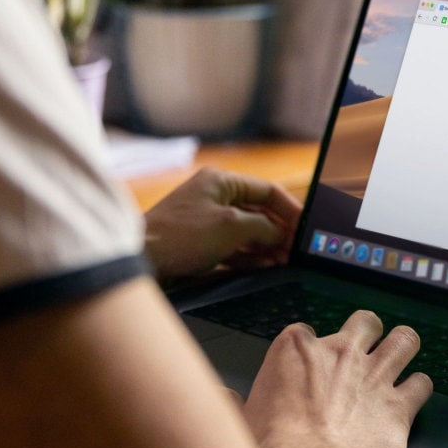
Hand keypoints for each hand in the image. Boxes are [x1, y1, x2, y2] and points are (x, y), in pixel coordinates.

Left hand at [143, 167, 301, 280]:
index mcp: (221, 181)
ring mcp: (207, 220)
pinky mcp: (201, 242)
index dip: (290, 209)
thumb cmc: (181, 236)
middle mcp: (214, 196)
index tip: (305, 228)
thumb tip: (281, 233)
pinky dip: (250, 256)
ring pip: (247, 231)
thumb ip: (263, 227)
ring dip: (267, 246)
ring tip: (284, 261)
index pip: (267, 190)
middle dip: (279, 231)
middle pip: (259, 212)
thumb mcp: (232, 227)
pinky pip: (233, 246)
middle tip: (296, 251)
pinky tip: (265, 266)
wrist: (142, 259)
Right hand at [241, 311, 433, 447]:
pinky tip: (413, 394)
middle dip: (367, 332)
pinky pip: (422, 384)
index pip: (306, 330)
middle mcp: (340, 354)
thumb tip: (223, 397)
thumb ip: (234, 401)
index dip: (310, 348)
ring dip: (403, 346)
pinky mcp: (399, 405)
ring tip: (401, 353)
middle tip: (364, 347)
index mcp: (296, 349)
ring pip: (404, 340)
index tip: (309, 364)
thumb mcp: (242, 418)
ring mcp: (374, 376)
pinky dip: (419, 388)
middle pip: (364, 322)